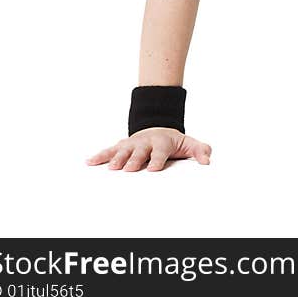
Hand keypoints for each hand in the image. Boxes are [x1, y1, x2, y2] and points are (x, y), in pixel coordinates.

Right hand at [85, 127, 211, 171]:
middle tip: (130, 168)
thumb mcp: (189, 144)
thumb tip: (207, 161)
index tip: (154, 168)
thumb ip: (200, 151)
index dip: (158, 159)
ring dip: (117, 158)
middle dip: (135, 159)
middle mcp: (146, 142)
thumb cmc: (173, 142)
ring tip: (111, 167)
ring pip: (123, 150)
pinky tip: (90, 162)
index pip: (161, 152)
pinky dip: (100, 155)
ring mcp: (132, 143)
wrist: (158, 128)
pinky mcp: (122, 145)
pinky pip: (109, 150)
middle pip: (140, 152)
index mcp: (162, 143)